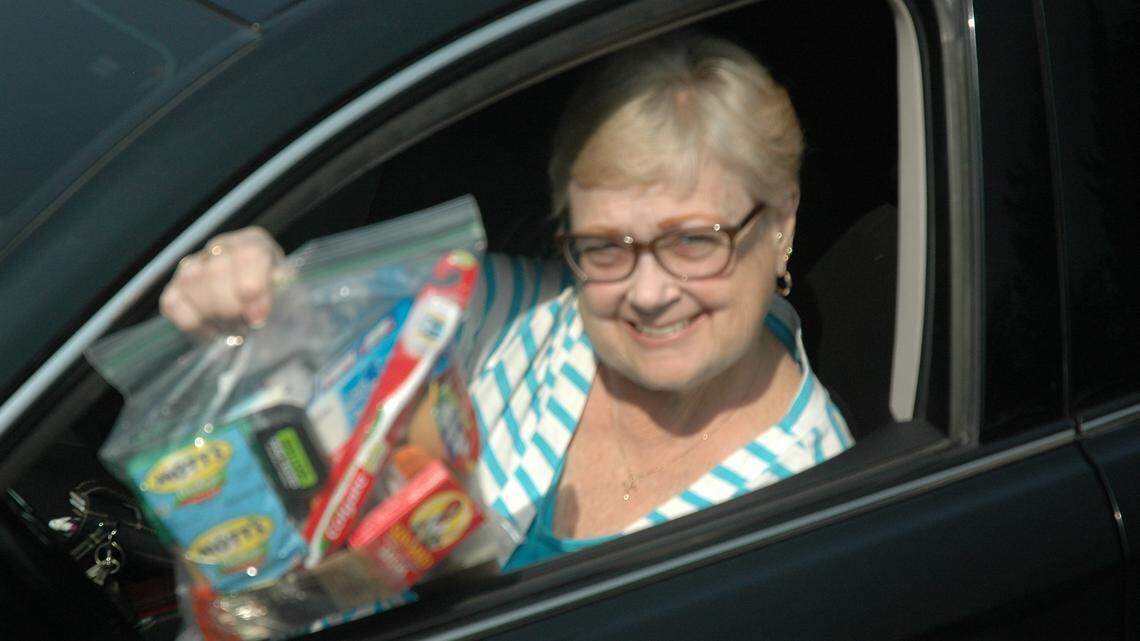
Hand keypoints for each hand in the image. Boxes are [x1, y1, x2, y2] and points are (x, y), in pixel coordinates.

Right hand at [160, 227, 284, 332]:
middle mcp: (221, 247)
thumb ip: (284, 291)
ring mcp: (193, 265)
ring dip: (213, 316)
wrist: (253, 307)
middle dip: (231, 308)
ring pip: (192, 284)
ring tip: (232, 328)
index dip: (252, 287)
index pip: (248, 255)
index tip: (257, 317)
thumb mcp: (288, 292)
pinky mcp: (174, 287)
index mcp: (254, 243)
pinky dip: (193, 323)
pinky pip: (173, 303)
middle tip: (244, 326)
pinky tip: (212, 329)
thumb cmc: (273, 299)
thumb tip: (267, 300)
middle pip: (217, 271)